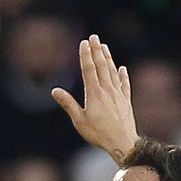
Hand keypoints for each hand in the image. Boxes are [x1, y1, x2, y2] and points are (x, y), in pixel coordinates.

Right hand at [51, 34, 137, 162]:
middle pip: (102, 66)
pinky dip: (123, 75)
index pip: (89, 69)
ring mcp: (118, 95)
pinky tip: (122, 69)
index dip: (85, 55)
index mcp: (94, 94)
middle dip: (97, 50)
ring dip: (108, 58)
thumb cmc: (99, 134)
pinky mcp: (126, 101)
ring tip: (104, 47)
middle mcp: (107, 90)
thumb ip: (68, 104)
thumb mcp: (80, 121)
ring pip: (113, 72)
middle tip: (94, 37)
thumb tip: (55, 91)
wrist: (123, 143)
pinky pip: (124, 84)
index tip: (84, 43)